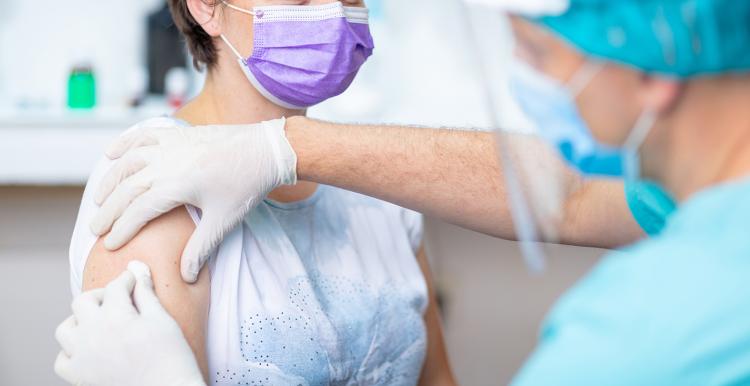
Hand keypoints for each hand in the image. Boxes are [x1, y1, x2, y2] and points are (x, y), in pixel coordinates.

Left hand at [54, 261, 204, 385]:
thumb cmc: (171, 359)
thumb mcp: (163, 320)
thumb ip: (145, 293)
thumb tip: (137, 267)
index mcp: (116, 317)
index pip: (115, 286)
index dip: (128, 279)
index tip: (135, 280)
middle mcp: (92, 334)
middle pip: (83, 301)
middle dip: (101, 295)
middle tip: (118, 300)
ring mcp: (82, 357)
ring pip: (65, 328)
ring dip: (80, 321)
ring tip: (100, 323)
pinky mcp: (79, 378)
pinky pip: (62, 359)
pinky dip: (72, 351)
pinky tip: (90, 349)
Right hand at [90, 118, 296, 281]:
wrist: (267, 150)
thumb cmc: (247, 186)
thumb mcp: (224, 220)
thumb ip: (201, 248)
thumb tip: (185, 277)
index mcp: (177, 185)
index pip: (138, 211)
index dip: (121, 229)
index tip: (109, 245)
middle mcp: (167, 162)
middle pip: (126, 188)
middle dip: (108, 211)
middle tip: (96, 230)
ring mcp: (171, 144)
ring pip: (128, 161)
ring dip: (110, 180)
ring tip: (98, 199)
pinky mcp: (178, 133)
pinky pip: (143, 136)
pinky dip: (124, 144)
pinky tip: (111, 154)